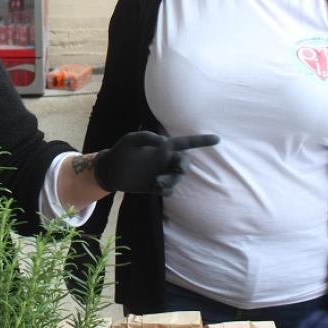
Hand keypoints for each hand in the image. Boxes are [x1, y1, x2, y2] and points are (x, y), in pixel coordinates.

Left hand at [93, 131, 218, 194]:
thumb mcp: (131, 139)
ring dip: (171, 180)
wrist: (110, 170)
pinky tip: (156, 185)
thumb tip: (162, 141)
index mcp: (162, 148)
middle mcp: (164, 161)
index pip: (185, 144)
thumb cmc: (121, 151)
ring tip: (157, 181)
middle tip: (178, 168)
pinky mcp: (155, 187)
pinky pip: (169, 191)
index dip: (201, 141)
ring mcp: (161, 174)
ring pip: (176, 179)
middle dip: (184, 166)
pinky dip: (166, 189)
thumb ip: (146, 137)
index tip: (217, 139)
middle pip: (184, 164)